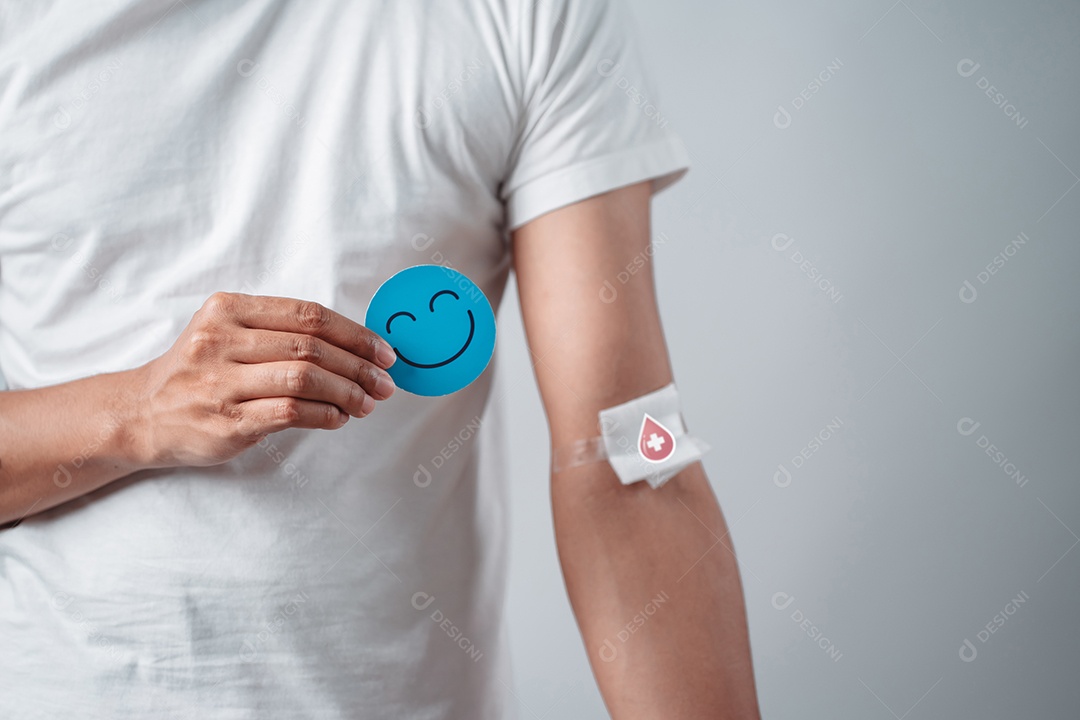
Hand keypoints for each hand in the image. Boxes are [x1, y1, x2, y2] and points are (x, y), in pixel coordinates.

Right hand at [129, 292, 397, 467]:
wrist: (141, 414)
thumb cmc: (198, 373)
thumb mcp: (227, 334)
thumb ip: (279, 333)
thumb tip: (355, 347)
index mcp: (228, 309)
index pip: (307, 315)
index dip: (354, 333)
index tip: (384, 350)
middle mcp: (221, 340)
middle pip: (311, 346)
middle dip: (359, 365)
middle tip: (385, 382)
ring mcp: (221, 382)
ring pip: (304, 377)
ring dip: (347, 391)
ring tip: (367, 402)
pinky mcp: (226, 421)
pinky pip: (290, 411)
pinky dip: (325, 414)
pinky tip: (339, 417)